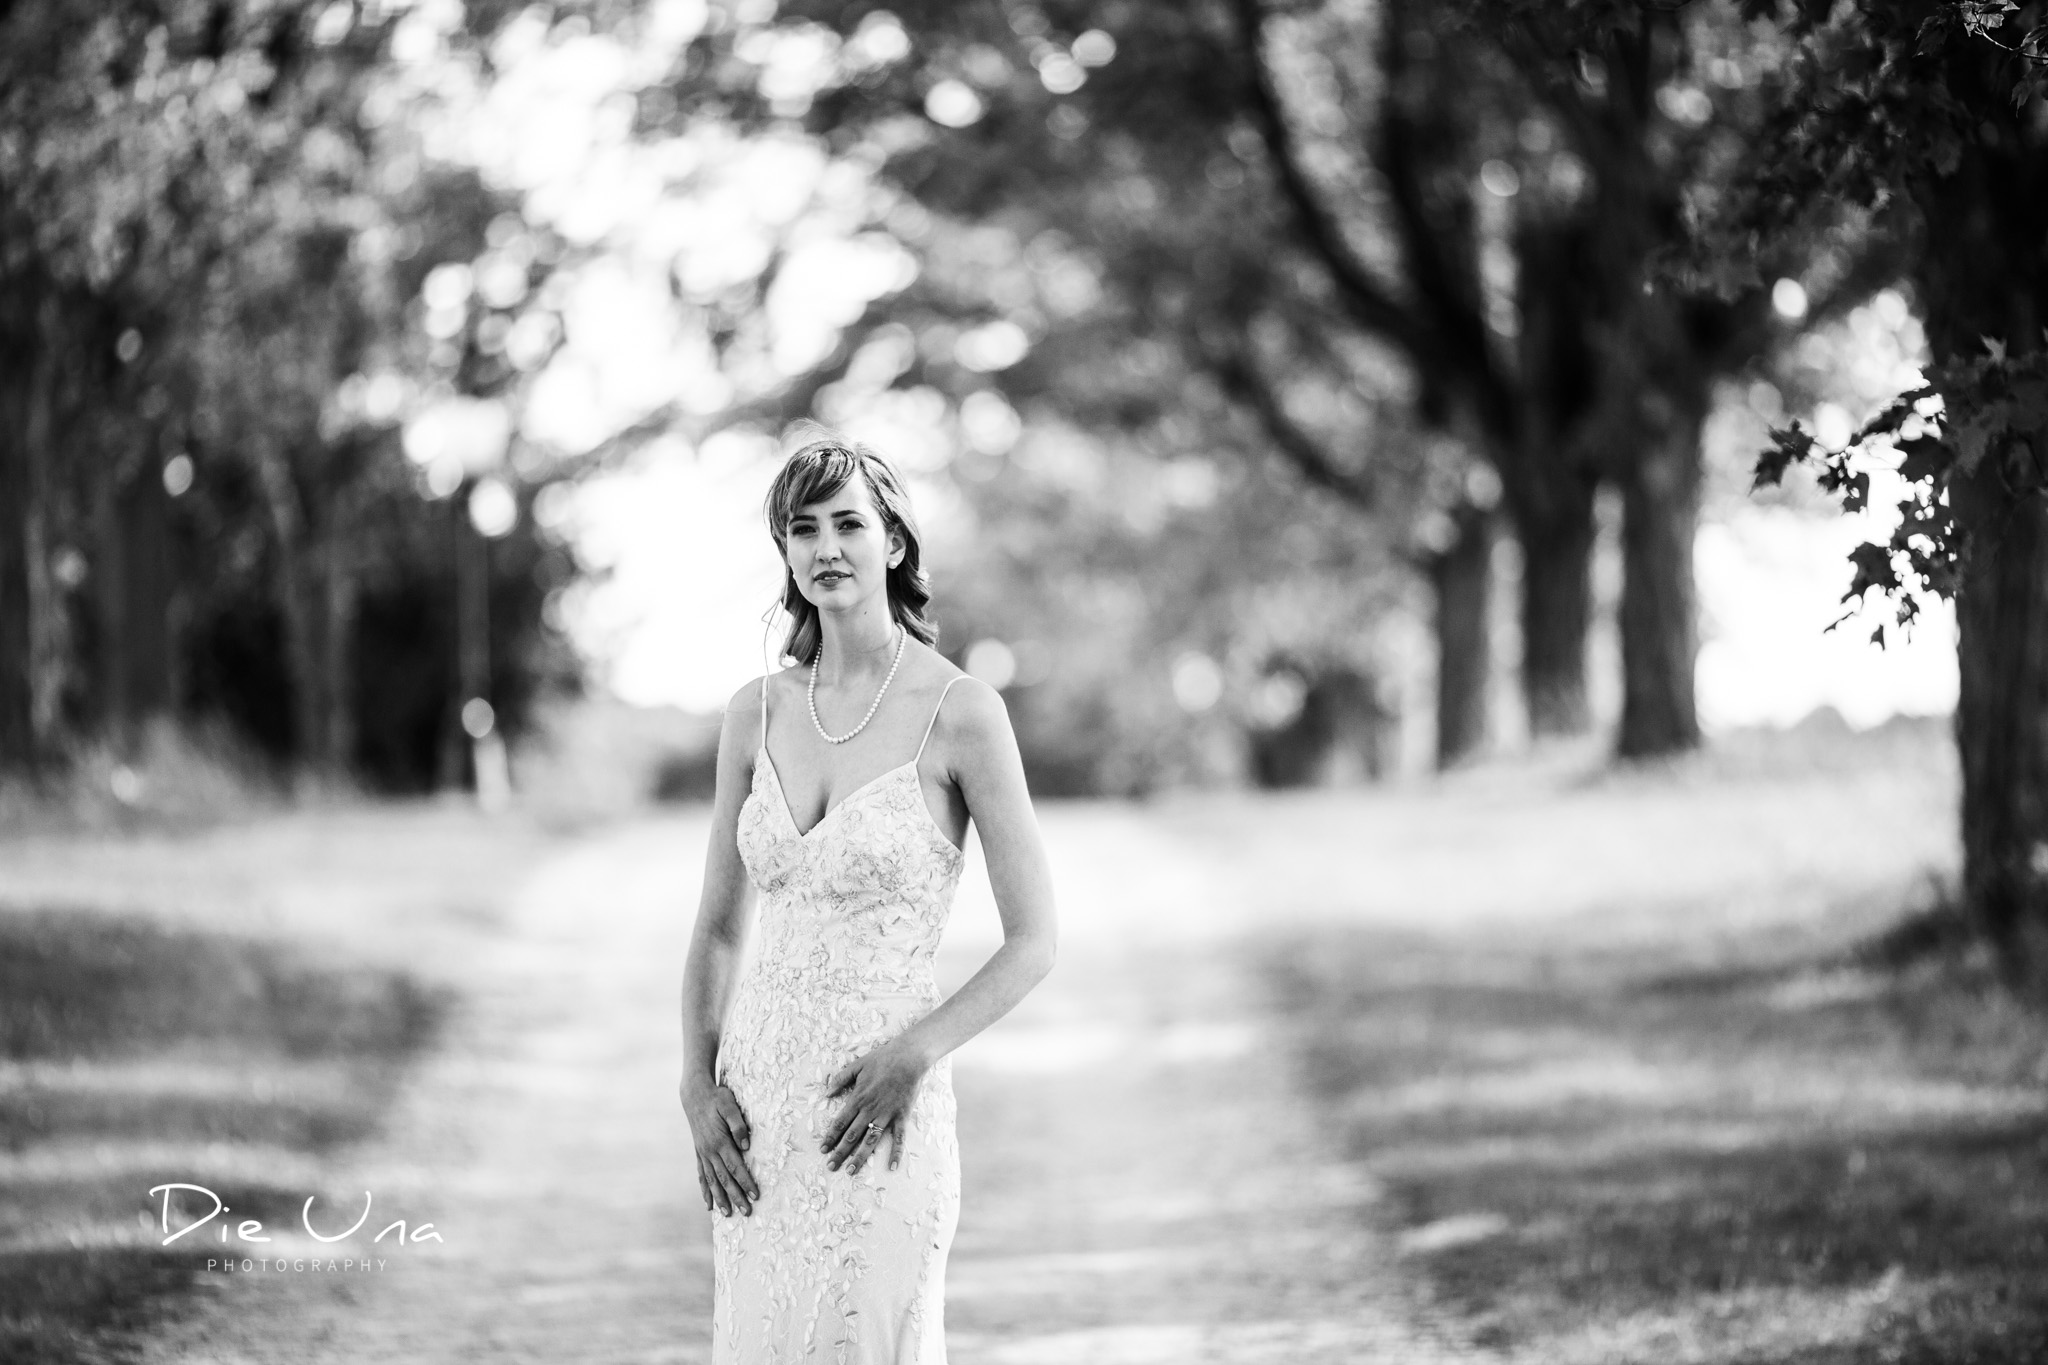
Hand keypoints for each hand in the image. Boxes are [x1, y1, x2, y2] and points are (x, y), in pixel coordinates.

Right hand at [680, 1076, 758, 1215]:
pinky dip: (705, 1191)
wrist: (695, 1094)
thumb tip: (746, 1146)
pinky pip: (702, 1176)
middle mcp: (709, 1151)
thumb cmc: (717, 1098)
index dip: (746, 1182)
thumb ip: (738, 1125)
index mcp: (719, 1141)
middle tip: (747, 1212)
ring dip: (720, 1199)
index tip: (756, 1195)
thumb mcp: (730, 1106)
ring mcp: (703, 1153)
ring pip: (712, 1181)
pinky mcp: (699, 1153)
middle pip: (724, 1179)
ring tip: (728, 1214)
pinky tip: (708, 1204)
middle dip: (736, 1197)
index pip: (735, 1167)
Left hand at [820, 1039, 928, 1176]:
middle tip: (831, 1167)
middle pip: (852, 1136)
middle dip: (840, 1152)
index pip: (840, 1122)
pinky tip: (892, 1167)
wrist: (908, 1057)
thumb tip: (826, 1093)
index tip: (823, 1149)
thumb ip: (840, 1079)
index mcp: (858, 1098)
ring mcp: (886, 1114)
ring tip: (851, 1171)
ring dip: (860, 1157)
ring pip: (870, 1141)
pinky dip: (896, 1153)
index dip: (830, 1137)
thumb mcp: (857, 1065)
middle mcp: (870, 1110)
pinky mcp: (902, 1116)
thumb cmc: (882, 1059)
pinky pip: (899, 1138)